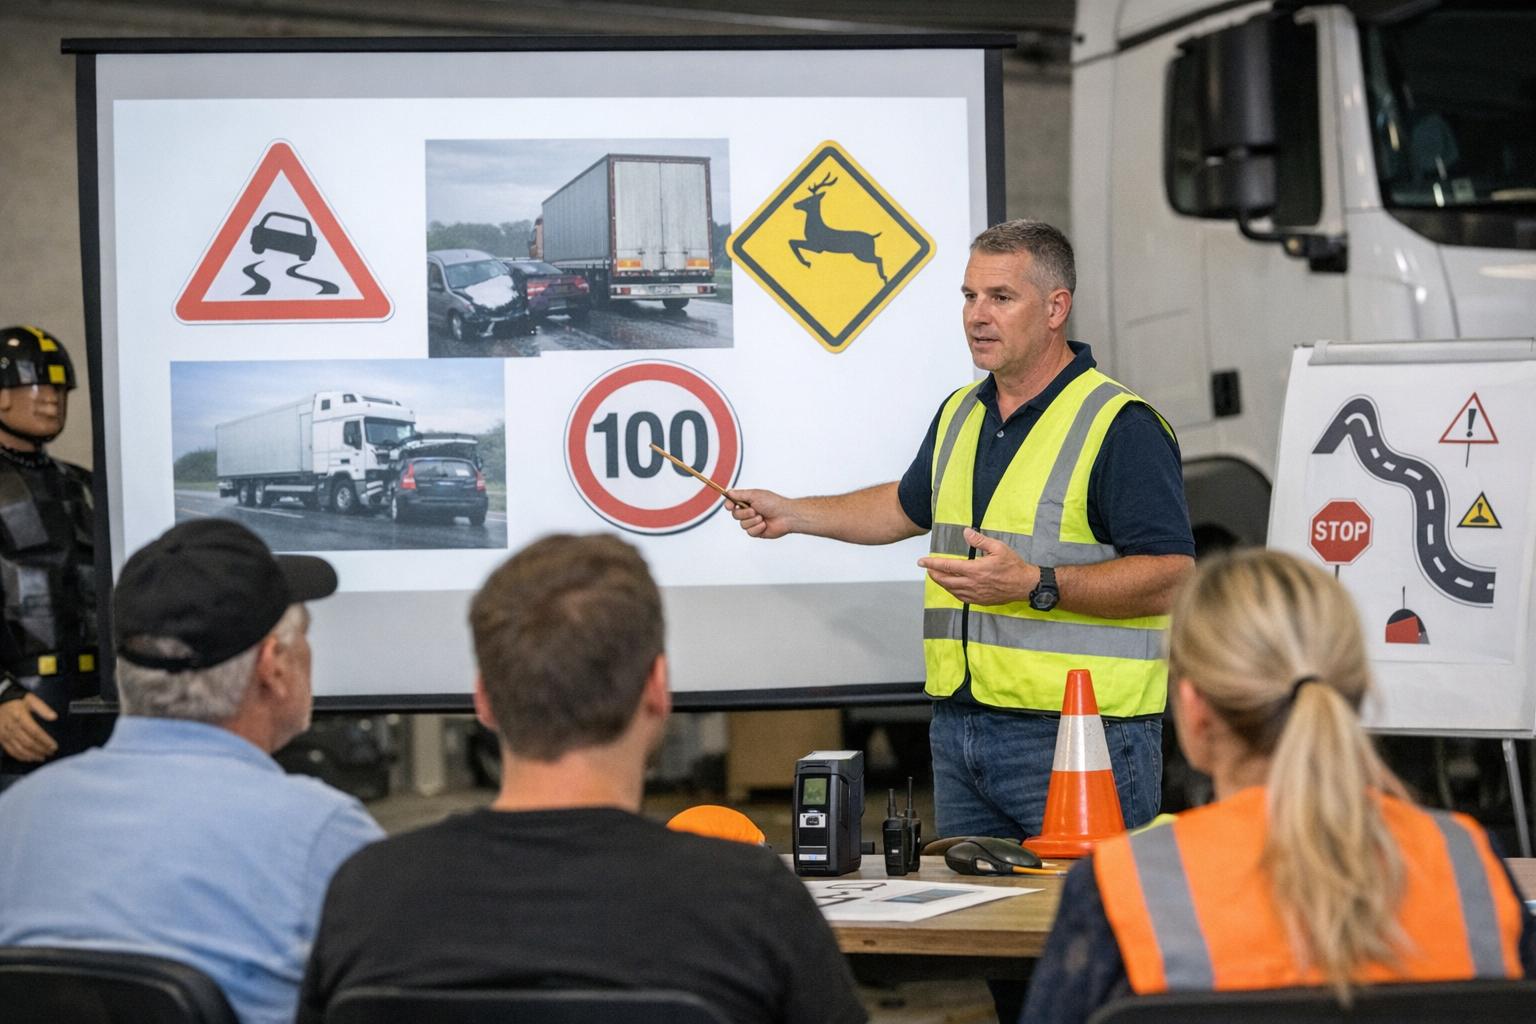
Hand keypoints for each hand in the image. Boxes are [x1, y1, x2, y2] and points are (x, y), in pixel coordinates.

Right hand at [0, 693, 58, 762]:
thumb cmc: (18, 701)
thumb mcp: (31, 699)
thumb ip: (43, 708)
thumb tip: (54, 717)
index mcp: (21, 717)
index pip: (35, 732)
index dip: (45, 741)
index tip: (54, 746)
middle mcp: (12, 727)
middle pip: (28, 742)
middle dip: (41, 749)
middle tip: (51, 753)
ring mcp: (5, 734)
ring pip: (19, 749)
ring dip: (32, 755)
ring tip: (42, 757)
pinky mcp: (1, 739)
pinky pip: (10, 751)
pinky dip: (21, 756)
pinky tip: (29, 758)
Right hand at [726, 488, 794, 538]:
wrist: (786, 516)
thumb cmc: (773, 503)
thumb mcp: (754, 495)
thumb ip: (740, 494)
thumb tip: (728, 492)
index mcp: (748, 501)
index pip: (732, 503)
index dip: (729, 505)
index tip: (730, 506)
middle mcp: (749, 512)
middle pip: (735, 515)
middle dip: (744, 513)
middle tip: (755, 510)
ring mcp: (752, 522)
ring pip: (742, 525)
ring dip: (752, 521)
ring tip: (762, 517)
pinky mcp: (757, 531)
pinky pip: (749, 532)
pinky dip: (757, 528)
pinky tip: (765, 524)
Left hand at [917, 527, 1037, 605]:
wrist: (1025, 585)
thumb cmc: (1013, 566)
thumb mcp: (998, 548)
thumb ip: (980, 540)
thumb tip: (966, 532)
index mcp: (975, 570)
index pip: (948, 566)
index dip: (932, 563)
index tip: (921, 561)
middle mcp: (973, 584)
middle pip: (945, 580)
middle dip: (934, 574)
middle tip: (928, 568)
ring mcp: (975, 594)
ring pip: (951, 590)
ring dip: (941, 583)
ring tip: (937, 576)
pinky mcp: (980, 601)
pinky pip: (960, 597)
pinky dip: (952, 591)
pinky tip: (951, 586)